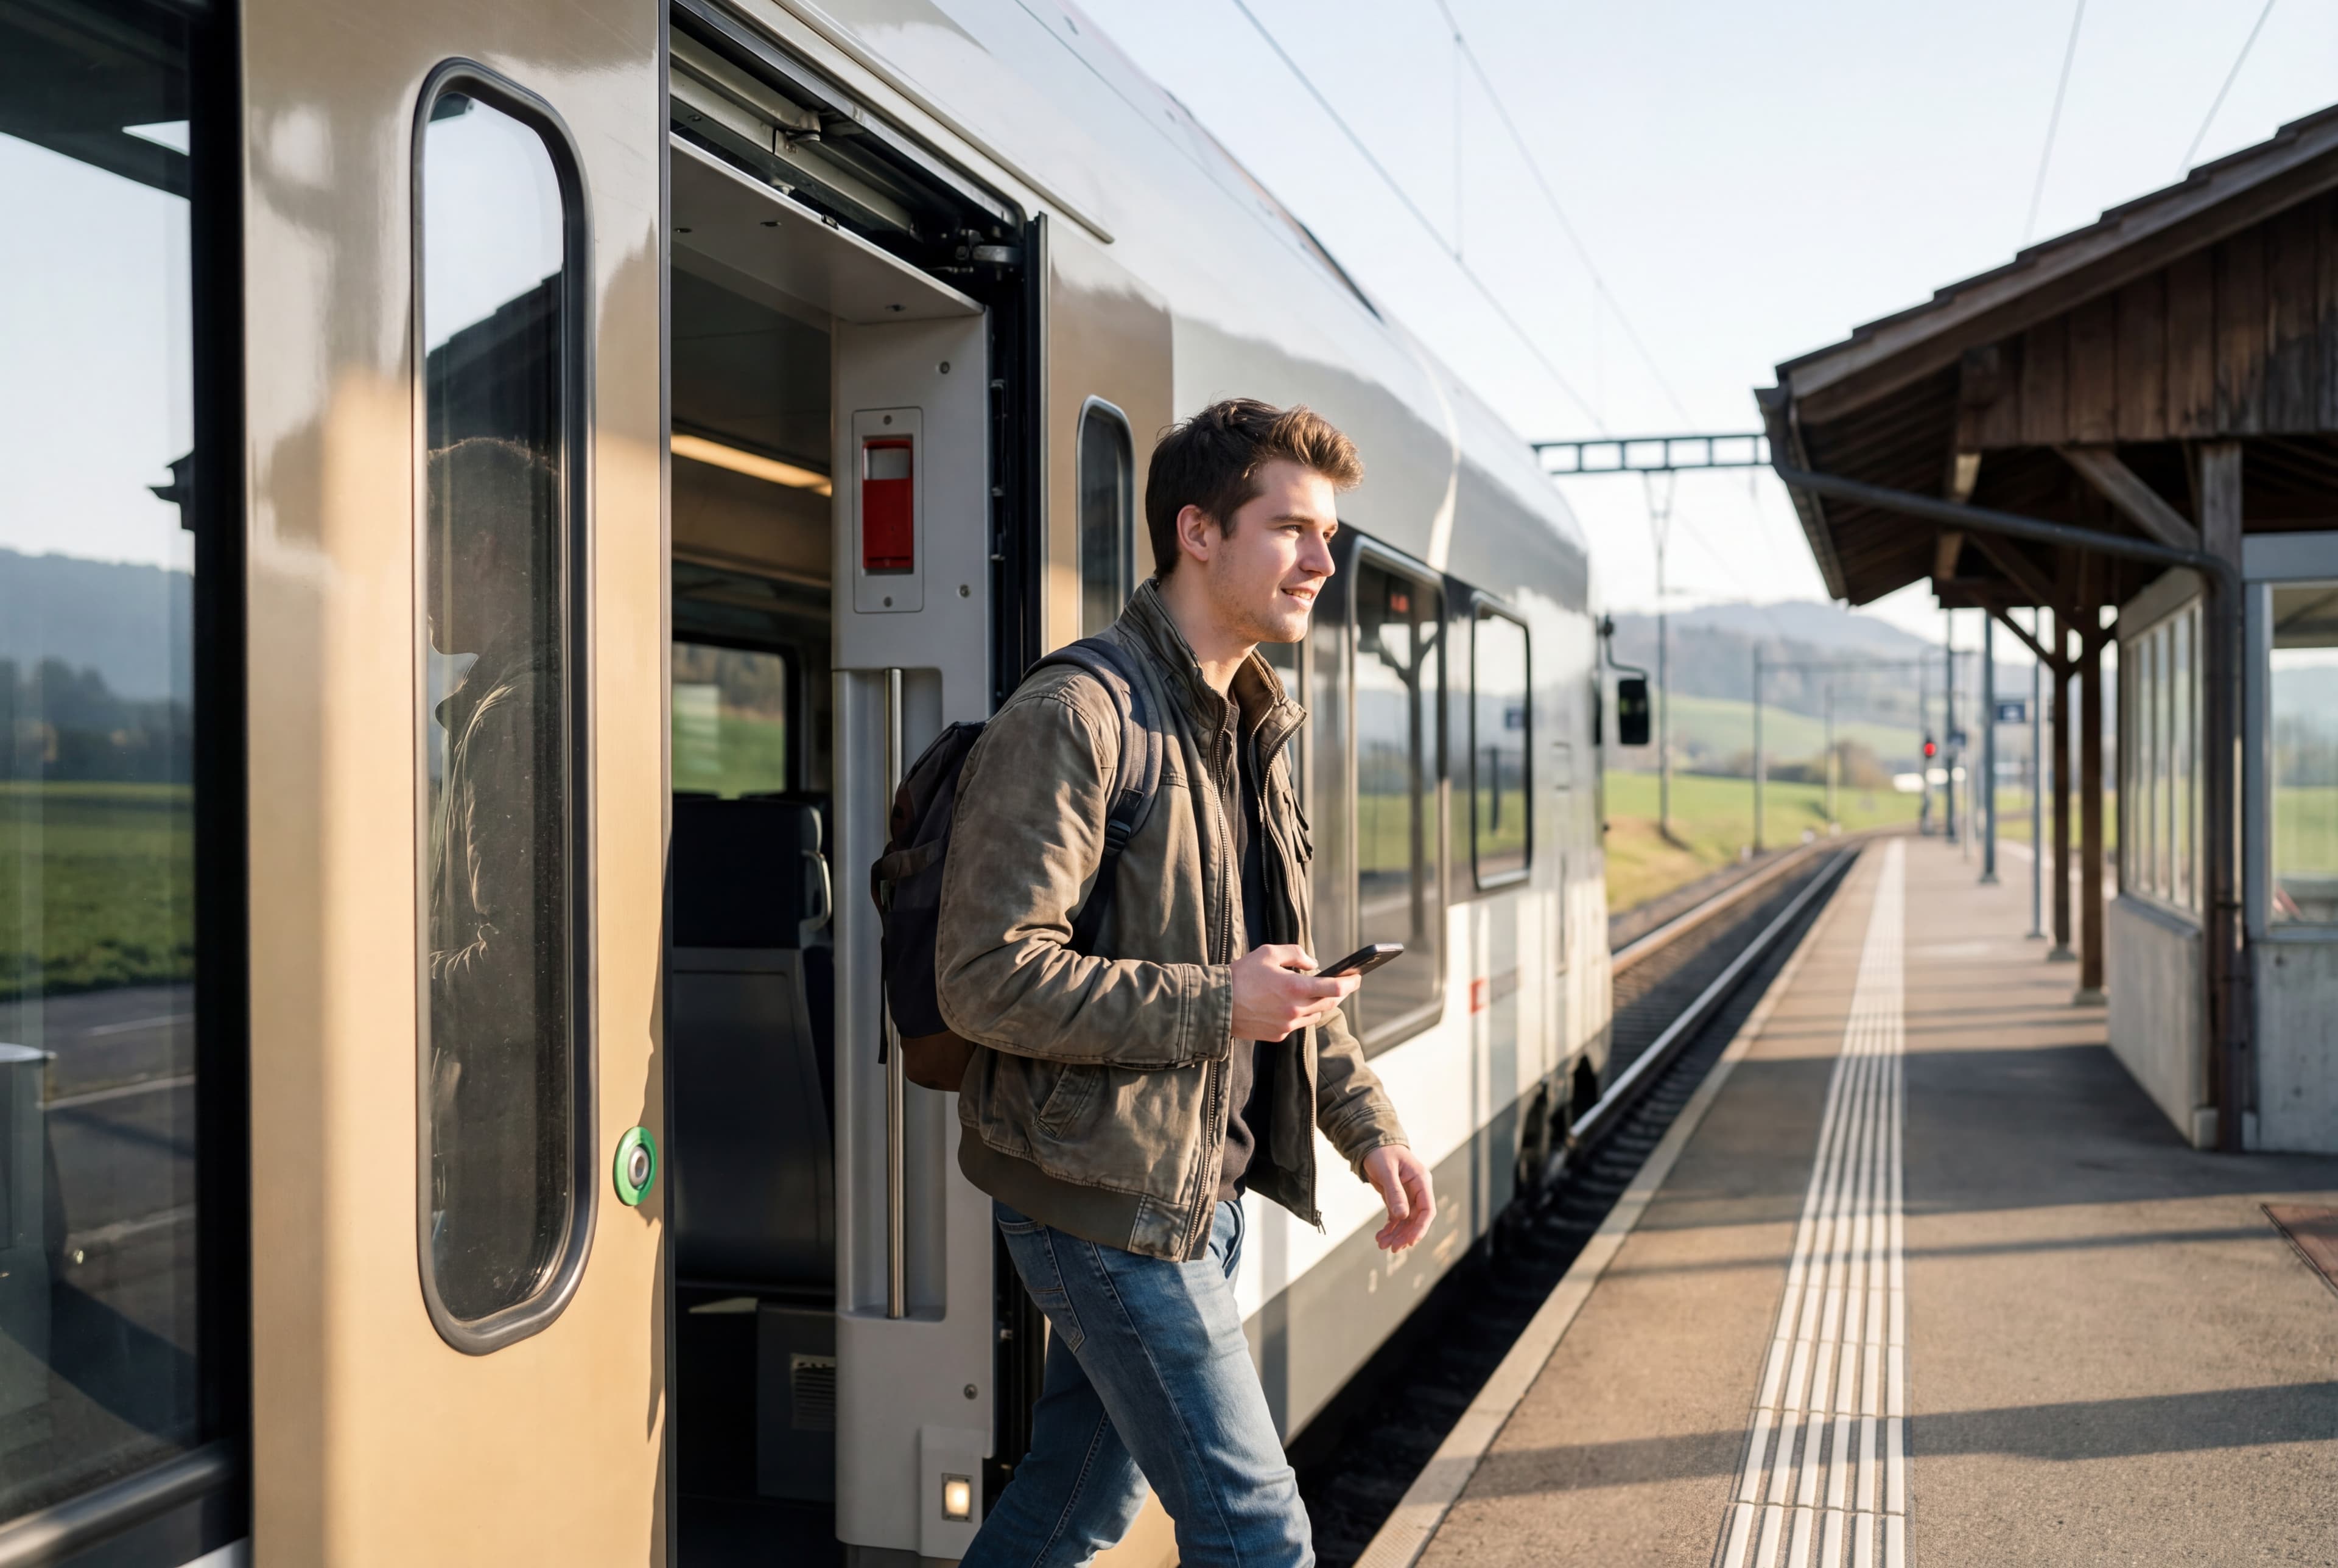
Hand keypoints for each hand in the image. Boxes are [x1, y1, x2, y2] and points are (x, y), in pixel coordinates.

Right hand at [1229, 944, 1356, 1042]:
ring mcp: (1287, 1025)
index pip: (1334, 988)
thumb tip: (1313, 964)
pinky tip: (1288, 1005)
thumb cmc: (1241, 975)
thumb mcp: (1268, 953)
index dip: (1349, 983)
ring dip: (1319, 1004)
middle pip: (1329, 1003)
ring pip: (1314, 1015)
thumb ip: (1295, 954)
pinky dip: (1298, 1014)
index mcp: (1295, 988)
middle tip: (1344, 983)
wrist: (1216, 1005)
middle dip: (1339, 993)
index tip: (1357, 977)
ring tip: (1315, 993)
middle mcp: (1295, 1010)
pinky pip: (1296, 1024)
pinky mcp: (1278, 1035)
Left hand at [1362, 1144, 1434, 1252]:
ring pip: (1406, 1221)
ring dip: (1396, 1234)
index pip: (1428, 1210)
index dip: (1421, 1227)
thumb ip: (1395, 1193)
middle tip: (1392, 1248)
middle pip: (1416, 1219)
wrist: (1372, 1144)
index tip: (1410, 1241)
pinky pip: (1396, 1217)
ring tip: (1382, 1245)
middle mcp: (1417, 1190)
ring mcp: (1408, 1195)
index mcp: (1421, 1181)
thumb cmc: (1381, 1153)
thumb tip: (1402, 1217)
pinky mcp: (1397, 1199)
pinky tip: (1380, 1237)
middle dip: (1405, 1235)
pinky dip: (1389, 1228)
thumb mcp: (1387, 1171)